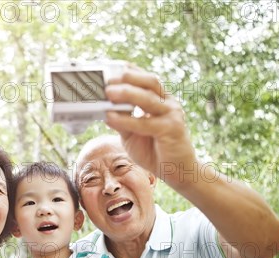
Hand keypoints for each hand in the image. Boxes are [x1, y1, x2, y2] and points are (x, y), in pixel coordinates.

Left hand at [105, 65, 196, 189]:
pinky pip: (145, 123)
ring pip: (148, 99)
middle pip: (150, 82)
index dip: (130, 70)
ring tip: (108, 93)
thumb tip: (101, 107)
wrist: (177, 170)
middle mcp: (168, 103)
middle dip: (128, 78)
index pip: (145, 79)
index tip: (111, 66)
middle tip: (107, 79)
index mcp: (161, 99)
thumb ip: (121, 119)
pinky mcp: (171, 129)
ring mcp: (172, 114)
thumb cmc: (154, 150)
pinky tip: (111, 117)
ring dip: (126, 93)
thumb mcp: (132, 132)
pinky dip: (126, 120)